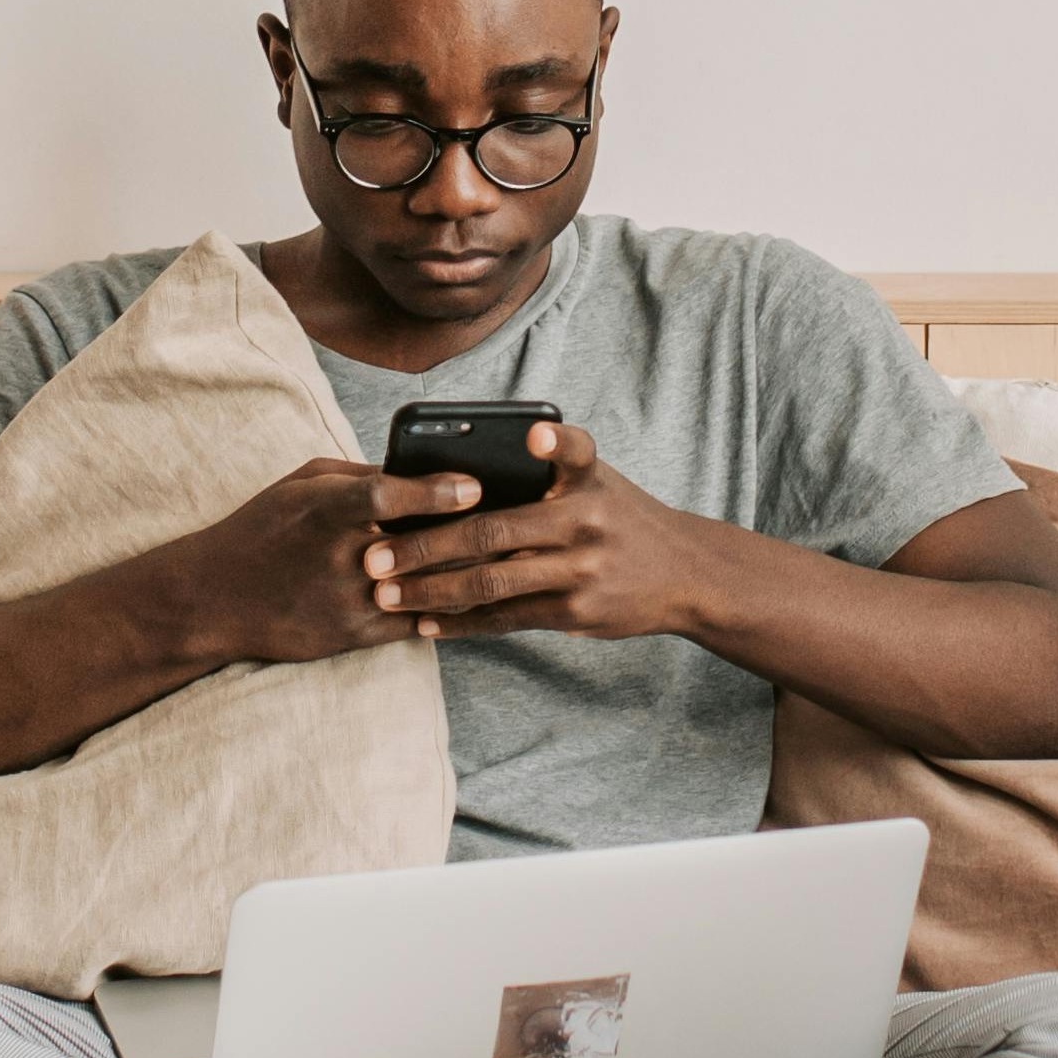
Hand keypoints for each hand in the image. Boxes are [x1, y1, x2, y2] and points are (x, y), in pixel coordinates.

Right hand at [172, 459, 496, 666]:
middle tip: (518, 525)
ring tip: (512, 562)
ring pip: (426, 589)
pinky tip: (480, 597)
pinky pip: (414, 622)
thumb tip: (417, 470)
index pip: (386, 496)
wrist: (216, 599)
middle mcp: (336, 556)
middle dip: (473, 537)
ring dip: (472, 576)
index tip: (474, 486)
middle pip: (419, 547)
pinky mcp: (351, 635)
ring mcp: (345, 600)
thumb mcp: (300, 484)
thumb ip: (358, 476)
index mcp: (322, 509)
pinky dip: (449, 609)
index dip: (435, 491)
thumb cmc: (264, 528)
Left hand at [358, 425, 744, 642]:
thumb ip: (547, 472)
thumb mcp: (599, 481)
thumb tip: (459, 476)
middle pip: (492, 532)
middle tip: (373, 555)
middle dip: (425, 546)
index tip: (531, 433)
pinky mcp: (575, 611)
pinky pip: (506, 618)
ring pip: (491, 583)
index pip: (574, 449)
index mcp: (588, 479)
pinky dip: (462, 622)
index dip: (552, 440)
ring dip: (431, 591)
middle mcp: (584, 522)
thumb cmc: (622, 517)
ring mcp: (580, 571)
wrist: (684, 573)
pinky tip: (426, 623)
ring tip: (385, 595)